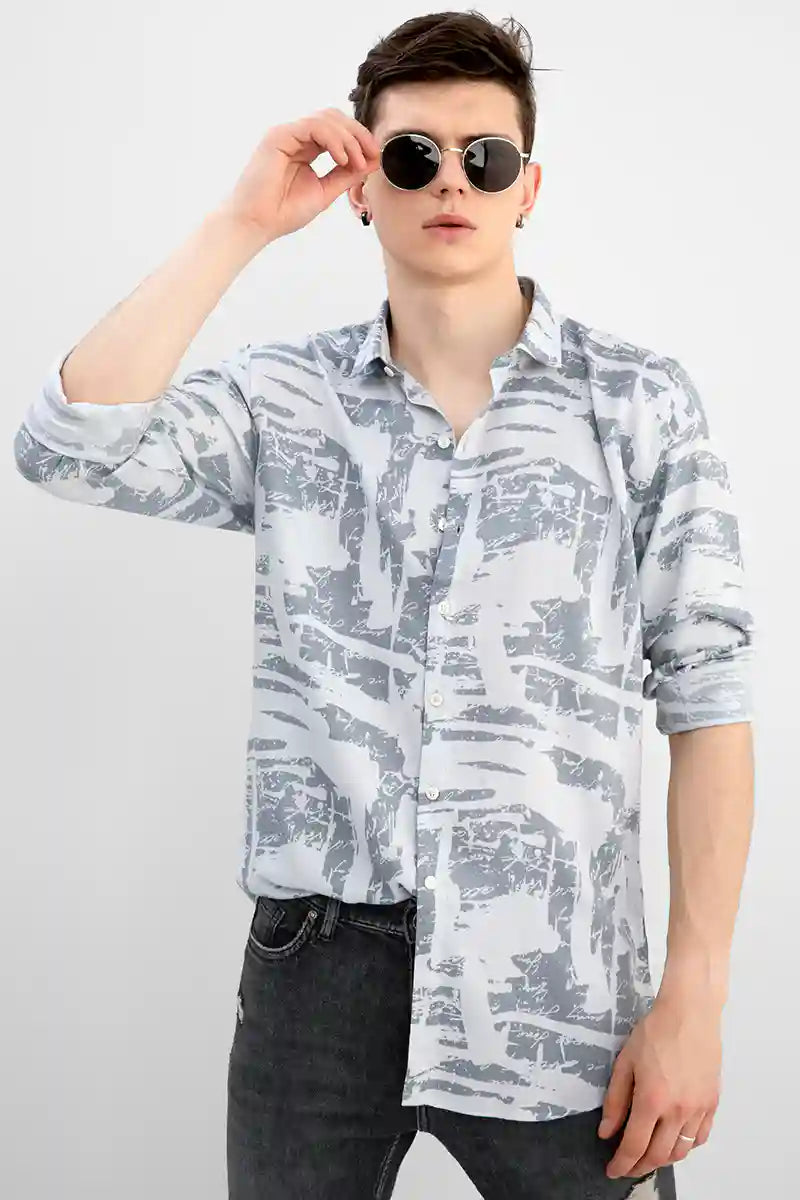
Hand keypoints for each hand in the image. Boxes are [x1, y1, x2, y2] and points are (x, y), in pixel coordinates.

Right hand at [220, 108, 380, 242]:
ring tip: (356, 161)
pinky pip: (313, 126)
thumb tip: (373, 161)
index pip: (338, 131)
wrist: (258, 223)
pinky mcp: (279, 136)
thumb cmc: (284, 211)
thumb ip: (347, 175)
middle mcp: (297, 137)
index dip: (360, 139)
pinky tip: (342, 158)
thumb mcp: (326, 191)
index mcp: (307, 148)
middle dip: (358, 133)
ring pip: (326, 118)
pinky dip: (333, 139)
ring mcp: (287, 134)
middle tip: (373, 153)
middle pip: (335, 117)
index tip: (376, 157)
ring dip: (349, 137)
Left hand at [597, 998, 721, 1178]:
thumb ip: (615, 1101)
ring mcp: (698, 1109)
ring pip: (681, 1151)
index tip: (612, 1170)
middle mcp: (677, 1111)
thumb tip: (606, 1132)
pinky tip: (674, 1142)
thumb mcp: (625, 1062)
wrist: (690, 1013)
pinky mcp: (712, 1103)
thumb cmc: (655, 1031)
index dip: (621, 1163)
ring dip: (662, 1160)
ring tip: (648, 1157)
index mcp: (652, 1100)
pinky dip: (685, 1146)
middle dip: (639, 1166)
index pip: (634, 1146)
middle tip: (627, 1167)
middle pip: (658, 1155)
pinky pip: (700, 1137)